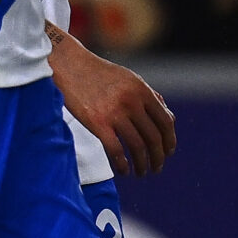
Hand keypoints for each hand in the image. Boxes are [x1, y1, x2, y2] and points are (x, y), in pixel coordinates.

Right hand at [48, 31, 174, 173]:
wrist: (67, 65)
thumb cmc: (96, 73)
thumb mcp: (128, 78)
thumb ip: (149, 96)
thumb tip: (169, 118)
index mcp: (141, 90)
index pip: (165, 121)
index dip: (169, 140)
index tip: (168, 152)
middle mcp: (131, 102)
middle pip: (153, 137)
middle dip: (158, 157)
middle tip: (156, 168)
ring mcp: (114, 113)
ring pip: (137, 146)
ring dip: (142, 164)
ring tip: (141, 172)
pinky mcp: (96, 123)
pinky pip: (115, 150)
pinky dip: (122, 164)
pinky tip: (123, 170)